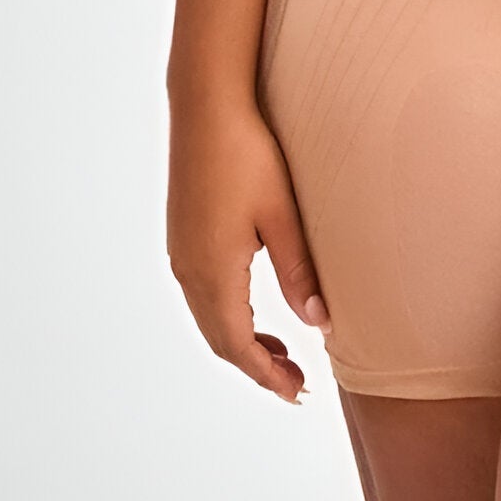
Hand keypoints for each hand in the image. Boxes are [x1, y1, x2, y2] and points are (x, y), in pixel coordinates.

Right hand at [167, 95, 330, 404]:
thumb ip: (298, 271)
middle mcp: (189, 269)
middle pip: (220, 339)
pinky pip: (203, 295)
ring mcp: (181, 252)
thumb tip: (318, 324)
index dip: (267, 375)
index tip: (296, 393)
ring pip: (209, 318)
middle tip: (295, 383)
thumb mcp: (281, 215)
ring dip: (242, 342)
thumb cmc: (248, 154)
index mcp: (213, 271)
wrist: (206, 107)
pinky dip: (228, 316)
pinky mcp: (183, 236)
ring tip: (280, 356)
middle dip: (256, 366)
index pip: (238, 345)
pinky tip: (252, 310)